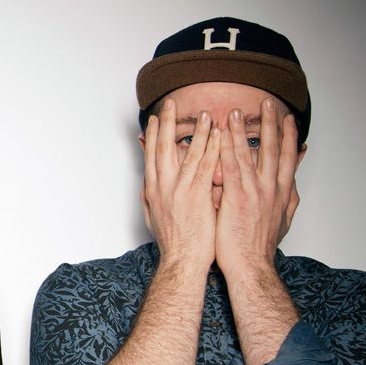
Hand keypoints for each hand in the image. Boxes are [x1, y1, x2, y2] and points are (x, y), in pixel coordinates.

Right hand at [142, 98, 220, 271]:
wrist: (181, 261)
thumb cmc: (173, 243)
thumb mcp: (153, 216)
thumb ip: (150, 196)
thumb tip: (147, 183)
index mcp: (152, 190)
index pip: (150, 155)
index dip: (154, 134)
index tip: (157, 118)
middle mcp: (163, 186)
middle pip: (163, 147)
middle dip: (167, 123)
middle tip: (171, 103)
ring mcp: (180, 190)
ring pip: (187, 152)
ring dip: (196, 130)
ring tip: (203, 112)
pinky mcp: (197, 196)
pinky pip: (206, 165)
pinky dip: (212, 147)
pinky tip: (218, 134)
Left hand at [215, 99, 299, 278]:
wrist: (251, 267)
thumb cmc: (260, 247)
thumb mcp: (283, 220)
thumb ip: (289, 199)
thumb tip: (294, 186)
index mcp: (282, 193)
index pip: (287, 158)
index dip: (289, 137)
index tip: (289, 119)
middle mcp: (272, 188)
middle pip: (273, 149)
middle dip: (272, 124)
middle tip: (269, 103)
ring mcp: (254, 192)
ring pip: (249, 153)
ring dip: (243, 130)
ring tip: (238, 110)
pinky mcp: (236, 197)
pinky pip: (230, 165)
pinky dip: (226, 147)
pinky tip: (220, 133)